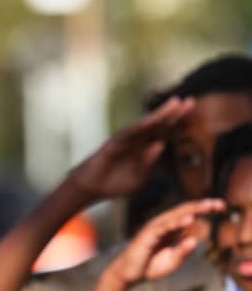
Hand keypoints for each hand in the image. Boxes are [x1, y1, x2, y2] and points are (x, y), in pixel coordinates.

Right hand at [66, 97, 193, 199]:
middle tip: (191, 101)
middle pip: (160, 125)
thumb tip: (160, 145)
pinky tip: (153, 119)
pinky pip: (130, 133)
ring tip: (176, 103)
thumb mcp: (139, 177)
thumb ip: (149, 163)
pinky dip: (142, 126)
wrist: (92, 189)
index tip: (197, 115)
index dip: (180, 124)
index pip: (166, 134)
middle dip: (175, 114)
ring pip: (147, 124)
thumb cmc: (116, 184)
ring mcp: (127, 140)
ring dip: (161, 114)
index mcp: (146, 149)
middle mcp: (138, 141)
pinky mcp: (115, 142)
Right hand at [109, 198, 224, 284]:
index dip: (205, 210)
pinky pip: (164, 226)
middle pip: (185, 210)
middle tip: (221, 203)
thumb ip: (184, 251)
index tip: (222, 207)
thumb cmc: (150, 266)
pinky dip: (177, 222)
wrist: (129, 274)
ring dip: (193, 210)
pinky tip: (189, 219)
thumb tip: (195, 239)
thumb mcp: (173, 261)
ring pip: (176, 215)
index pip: (190, 215)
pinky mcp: (148, 235)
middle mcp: (163, 224)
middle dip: (203, 206)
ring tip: (208, 206)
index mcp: (171, 229)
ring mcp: (155, 228)